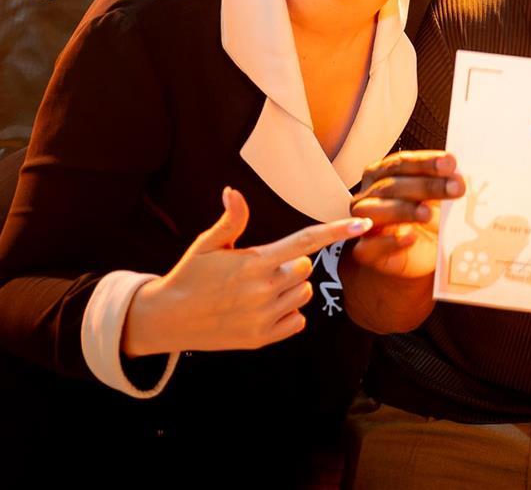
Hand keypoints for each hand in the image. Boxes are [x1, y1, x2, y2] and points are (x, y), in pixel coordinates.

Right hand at [123, 187, 371, 356]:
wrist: (166, 319)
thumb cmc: (190, 276)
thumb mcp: (206, 245)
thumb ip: (230, 220)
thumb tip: (233, 191)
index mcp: (254, 262)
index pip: (306, 242)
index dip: (336, 231)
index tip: (363, 223)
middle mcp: (264, 290)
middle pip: (306, 268)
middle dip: (291, 265)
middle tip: (260, 269)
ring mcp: (264, 316)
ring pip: (303, 293)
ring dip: (289, 289)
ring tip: (257, 290)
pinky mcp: (262, 338)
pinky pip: (297, 320)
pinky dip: (287, 313)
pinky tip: (262, 309)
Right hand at [348, 151, 463, 280]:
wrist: (425, 253)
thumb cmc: (430, 218)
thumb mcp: (440, 197)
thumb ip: (445, 182)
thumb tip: (459, 175)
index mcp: (383, 174)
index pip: (400, 163)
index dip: (425, 162)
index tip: (451, 163)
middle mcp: (370, 195)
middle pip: (390, 185)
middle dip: (425, 185)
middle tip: (455, 187)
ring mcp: (365, 223)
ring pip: (373, 211)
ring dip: (403, 210)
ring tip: (427, 213)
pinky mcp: (367, 252)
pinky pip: (369, 247)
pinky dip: (389, 242)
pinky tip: (410, 237)